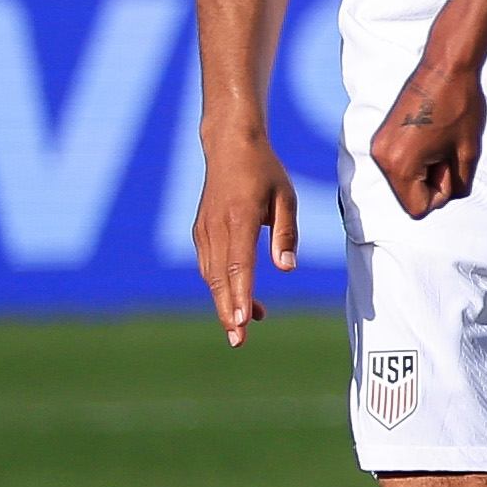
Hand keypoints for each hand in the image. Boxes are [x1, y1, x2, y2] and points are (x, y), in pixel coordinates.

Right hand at [193, 132, 298, 344]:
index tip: (242, 321)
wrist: (230, 146)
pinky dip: (220, 285)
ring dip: (225, 301)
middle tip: (239, 340)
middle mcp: (215, 228)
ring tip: (245, 324)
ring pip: (211, 275)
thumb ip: (286, 233)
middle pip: (219, 278)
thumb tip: (286, 268)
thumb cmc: (265, 171)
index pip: (239, 265)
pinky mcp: (200, 231)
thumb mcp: (286, 197)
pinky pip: (208, 264)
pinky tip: (237, 296)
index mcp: (238, 219)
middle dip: (227, 311)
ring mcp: (203, 230)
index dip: (240, 295)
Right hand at [369, 51, 485, 217]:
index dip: (441, 194)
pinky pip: (401, 164)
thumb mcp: (468, 154)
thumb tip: (446, 196)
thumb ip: (458, 185)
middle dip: (433, 182)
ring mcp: (379, 145)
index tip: (450, 164)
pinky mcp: (383, 136)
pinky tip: (432, 136)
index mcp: (399, 164)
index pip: (418, 208)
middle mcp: (381, 157)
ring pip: (406, 181)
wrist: (446, 68)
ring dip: (427, 169)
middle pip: (409, 196)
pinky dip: (418, 158)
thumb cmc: (459, 106)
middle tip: (446, 149)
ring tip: (439, 141)